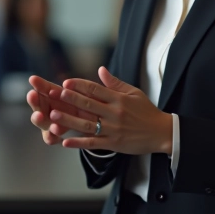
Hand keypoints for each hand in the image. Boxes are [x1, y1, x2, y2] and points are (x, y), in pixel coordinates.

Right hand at [27, 76, 96, 145]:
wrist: (99, 129)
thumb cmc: (95, 109)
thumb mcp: (97, 97)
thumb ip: (98, 86)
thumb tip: (103, 70)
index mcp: (60, 96)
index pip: (47, 89)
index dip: (40, 84)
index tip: (33, 79)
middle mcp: (53, 109)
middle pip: (40, 104)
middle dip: (35, 100)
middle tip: (31, 95)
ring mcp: (53, 122)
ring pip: (43, 121)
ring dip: (40, 119)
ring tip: (39, 115)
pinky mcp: (56, 136)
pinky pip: (51, 137)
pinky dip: (51, 136)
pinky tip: (52, 136)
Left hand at [49, 67, 172, 155]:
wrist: (161, 132)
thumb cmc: (146, 111)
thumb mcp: (134, 93)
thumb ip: (115, 83)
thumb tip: (100, 70)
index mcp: (118, 99)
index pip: (95, 89)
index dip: (79, 85)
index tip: (65, 82)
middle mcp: (114, 113)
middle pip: (89, 104)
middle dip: (71, 99)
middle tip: (54, 94)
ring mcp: (113, 129)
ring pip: (87, 124)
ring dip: (69, 120)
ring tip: (54, 116)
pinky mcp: (114, 144)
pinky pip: (93, 143)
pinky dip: (79, 143)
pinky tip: (65, 142)